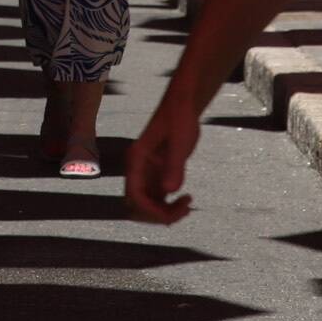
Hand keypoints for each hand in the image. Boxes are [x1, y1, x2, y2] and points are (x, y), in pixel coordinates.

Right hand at [123, 92, 200, 223]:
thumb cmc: (180, 117)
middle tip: (185, 208)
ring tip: (187, 205)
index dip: (150, 211)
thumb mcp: (180, 141)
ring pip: (148, 206)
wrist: (183, 105)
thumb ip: (174, 165)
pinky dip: (169, 206)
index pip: (134, 196)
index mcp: (136, 160)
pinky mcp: (157, 175)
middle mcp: (138, 170)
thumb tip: (169, 191)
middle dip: (159, 215)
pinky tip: (186, 200)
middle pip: (138, 207)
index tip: (173, 211)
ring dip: (165, 213)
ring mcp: (147, 174)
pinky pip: (158, 200)